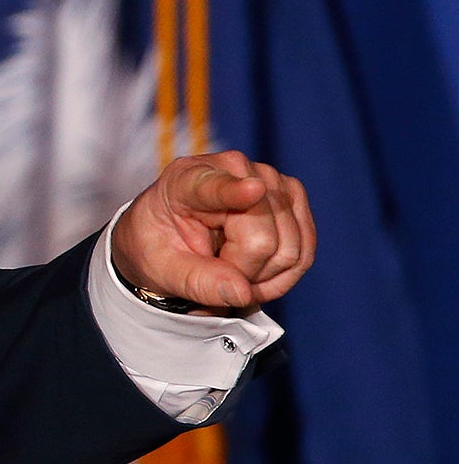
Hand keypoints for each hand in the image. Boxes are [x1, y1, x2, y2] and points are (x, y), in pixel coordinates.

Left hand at [111, 150, 314, 311]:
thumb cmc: (158, 246)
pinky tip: (253, 272)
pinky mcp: (293, 198)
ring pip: (290, 250)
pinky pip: (304, 252)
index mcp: (186, 181)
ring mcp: (271, 181)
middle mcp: (235, 170)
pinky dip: (281, 275)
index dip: (235, 192)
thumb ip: (196, 281)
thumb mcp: (161, 269)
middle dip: (242, 272)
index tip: (251, 189)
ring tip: (229, 270)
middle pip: (264, 240)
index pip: (215, 188)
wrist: (169, 235)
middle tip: (214, 273)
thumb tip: (242, 293)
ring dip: (262, 276)